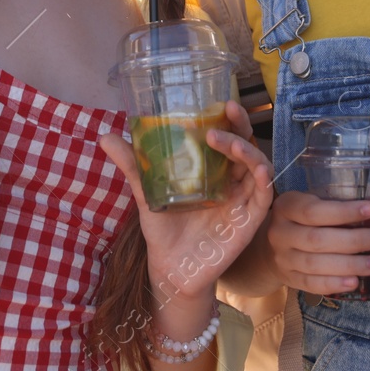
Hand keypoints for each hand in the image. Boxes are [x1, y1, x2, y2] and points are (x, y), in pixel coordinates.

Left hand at [99, 101, 274, 304]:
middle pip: (246, 145)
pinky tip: (257, 171)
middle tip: (227, 110)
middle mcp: (232, 181)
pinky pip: (263, 197)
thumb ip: (133, 165)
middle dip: (240, 125)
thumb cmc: (163, 229)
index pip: (227, 136)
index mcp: (212, 170)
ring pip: (257, 167)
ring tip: (228, 142)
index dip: (229, 118)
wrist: (169, 269)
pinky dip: (263, 181)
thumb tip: (105, 136)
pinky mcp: (248, 222)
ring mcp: (242, 200)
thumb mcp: (146, 193)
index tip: (221, 101)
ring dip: (248, 150)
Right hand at [263, 189, 369, 294]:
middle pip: (318, 239)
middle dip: (354, 240)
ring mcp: (283, 258)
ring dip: (350, 264)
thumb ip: (359, 199)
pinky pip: (311, 284)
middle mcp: (281, 231)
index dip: (344, 211)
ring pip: (316, 264)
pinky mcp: (289, 279)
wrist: (269, 246)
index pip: (314, 210)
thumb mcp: (321, 200)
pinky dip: (334, 284)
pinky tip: (356, 282)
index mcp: (288, 205)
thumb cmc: (306, 218)